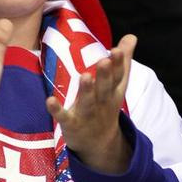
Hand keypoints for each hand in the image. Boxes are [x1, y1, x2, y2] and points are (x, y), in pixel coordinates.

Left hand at [46, 34, 136, 173]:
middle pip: (104, 88)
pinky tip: (49, 100)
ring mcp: (86, 114)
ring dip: (86, 90)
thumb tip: (132, 36)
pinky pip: (63, 117)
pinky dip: (57, 110)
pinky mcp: (71, 124)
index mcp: (113, 92)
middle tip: (105, 60)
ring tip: (85, 76)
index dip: (118, 64)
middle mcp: (101, 102)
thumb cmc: (106, 106)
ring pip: (87, 101)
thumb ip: (122, 61)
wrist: (99, 145)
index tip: (117, 49)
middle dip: (105, 75)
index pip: (117, 76)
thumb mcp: (117, 85)